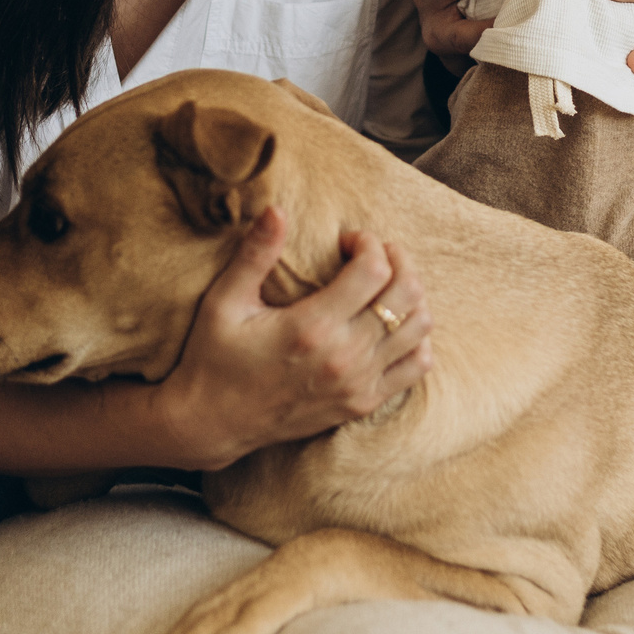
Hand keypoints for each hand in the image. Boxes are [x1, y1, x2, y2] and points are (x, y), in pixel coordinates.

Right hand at [157, 209, 434, 469]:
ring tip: (385, 285)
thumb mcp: (225, 301)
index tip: (347, 240)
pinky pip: (416, 366)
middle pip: (406, 293)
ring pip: (420, 328)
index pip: (374, 269)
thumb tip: (277, 210)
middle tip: (374, 253)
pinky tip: (390, 324)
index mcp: (312, 327)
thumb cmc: (214, 357)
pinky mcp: (362, 403)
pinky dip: (416, 338)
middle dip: (398, 260)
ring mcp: (358, 384)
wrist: (214, 424)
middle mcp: (344, 357)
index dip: (368, 243)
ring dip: (410, 296)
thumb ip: (255, 254)